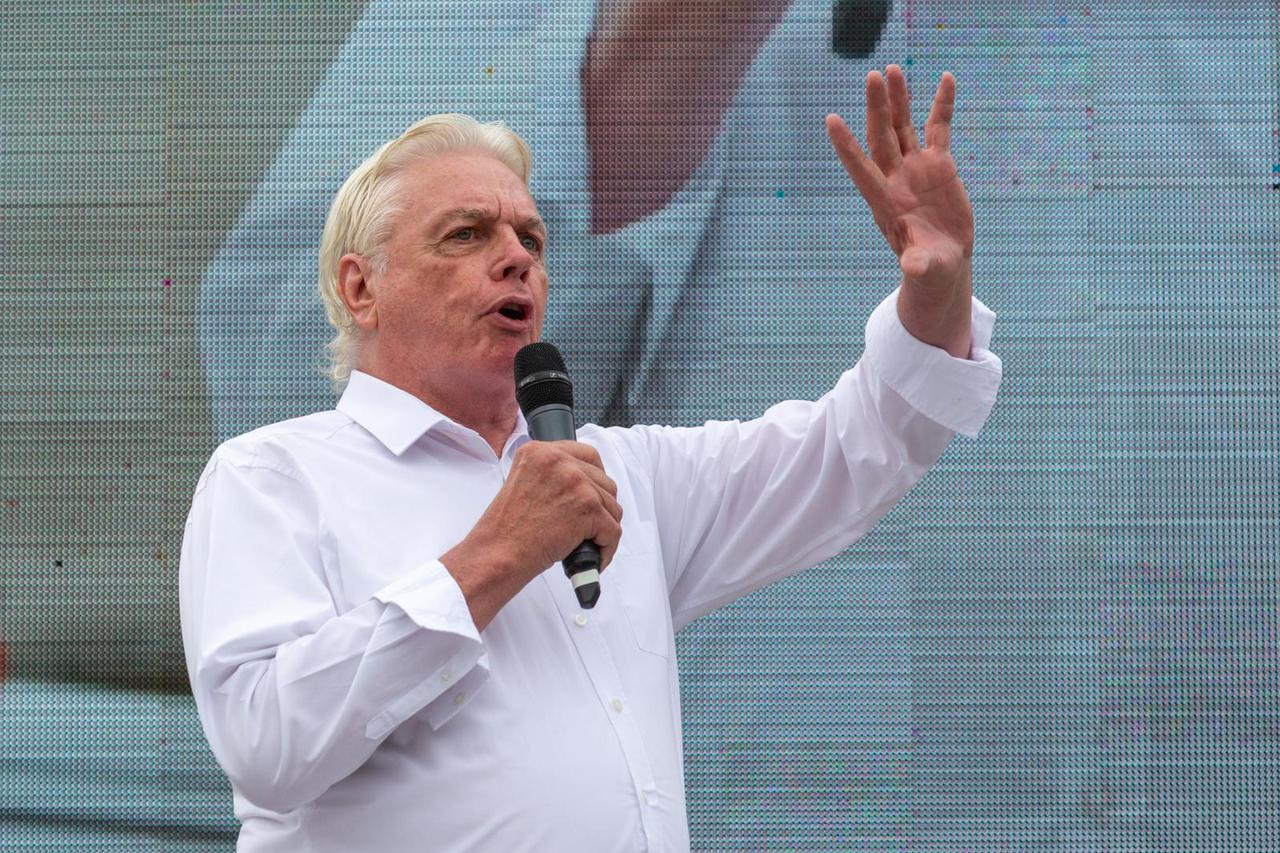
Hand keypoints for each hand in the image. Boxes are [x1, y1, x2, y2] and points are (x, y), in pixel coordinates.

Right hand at [441, 441, 622, 629]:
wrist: (497, 554)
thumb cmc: (506, 530)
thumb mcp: (522, 483)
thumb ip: (550, 475)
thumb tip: (582, 484)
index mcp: (539, 452)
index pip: (587, 455)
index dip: (594, 478)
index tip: (591, 494)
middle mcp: (558, 461)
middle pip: (604, 481)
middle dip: (601, 506)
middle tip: (589, 525)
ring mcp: (576, 483)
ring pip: (612, 506)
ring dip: (604, 527)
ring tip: (589, 542)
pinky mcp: (588, 508)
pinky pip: (613, 530)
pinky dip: (607, 547)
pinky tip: (594, 556)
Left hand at [825, 65, 974, 355]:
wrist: (943, 261)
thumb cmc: (928, 267)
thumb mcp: (924, 268)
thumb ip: (917, 264)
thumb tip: (912, 268)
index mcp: (885, 201)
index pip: (861, 168)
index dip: (846, 146)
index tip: (831, 120)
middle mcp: (895, 178)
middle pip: (881, 137)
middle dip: (877, 108)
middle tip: (872, 76)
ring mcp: (915, 168)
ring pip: (903, 126)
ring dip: (898, 99)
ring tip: (891, 69)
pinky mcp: (938, 164)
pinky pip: (939, 128)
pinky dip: (942, 104)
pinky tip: (946, 78)